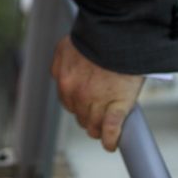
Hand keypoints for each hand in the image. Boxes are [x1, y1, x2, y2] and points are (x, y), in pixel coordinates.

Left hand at [51, 35, 143, 151]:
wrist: (116, 34)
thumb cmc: (94, 38)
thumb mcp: (65, 47)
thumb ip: (59, 64)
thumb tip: (59, 77)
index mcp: (64, 80)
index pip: (68, 103)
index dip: (77, 105)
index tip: (84, 105)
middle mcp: (77, 94)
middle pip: (80, 116)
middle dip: (87, 117)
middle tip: (96, 114)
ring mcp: (97, 102)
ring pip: (93, 126)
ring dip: (98, 129)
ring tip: (103, 130)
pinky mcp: (117, 106)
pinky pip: (111, 130)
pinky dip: (111, 139)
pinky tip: (111, 144)